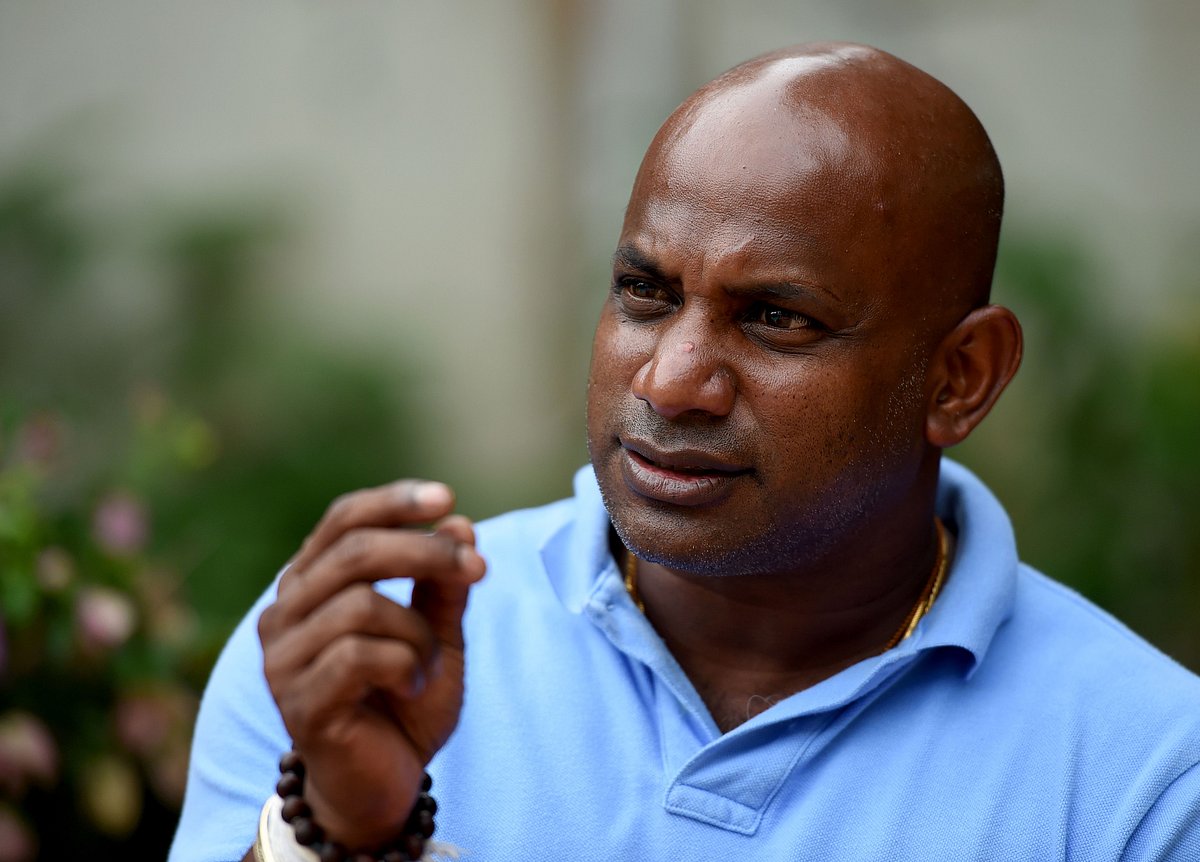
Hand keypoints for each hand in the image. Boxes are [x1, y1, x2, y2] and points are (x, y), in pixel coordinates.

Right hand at [257, 480, 485, 848]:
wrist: (383, 784)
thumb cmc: (405, 700)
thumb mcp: (437, 633)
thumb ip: (444, 584)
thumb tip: (460, 525)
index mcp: (312, 582)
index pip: (344, 519)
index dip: (394, 502)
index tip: (447, 499)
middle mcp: (285, 611)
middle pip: (355, 551)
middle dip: (426, 552)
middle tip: (478, 569)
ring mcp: (283, 657)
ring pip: (362, 604)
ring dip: (417, 631)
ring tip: (428, 664)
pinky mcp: (297, 701)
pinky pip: (359, 655)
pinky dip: (404, 664)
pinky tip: (410, 686)